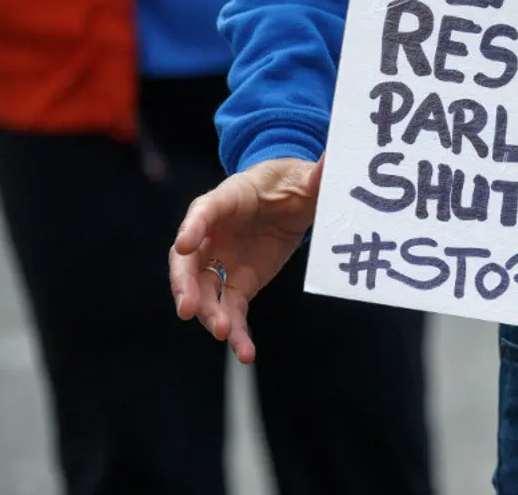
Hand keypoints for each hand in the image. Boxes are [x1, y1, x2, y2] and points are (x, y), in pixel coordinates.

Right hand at [169, 157, 322, 362]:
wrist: (289, 199)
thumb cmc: (290, 183)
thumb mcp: (306, 177)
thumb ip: (317, 175)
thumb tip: (332, 163)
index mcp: (226, 199)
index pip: (203, 211)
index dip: (193, 226)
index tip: (185, 242)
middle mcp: (213, 233)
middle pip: (188, 261)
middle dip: (185, 285)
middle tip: (188, 308)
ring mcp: (221, 262)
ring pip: (204, 291)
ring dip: (209, 314)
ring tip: (223, 334)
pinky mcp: (238, 284)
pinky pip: (231, 310)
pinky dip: (237, 332)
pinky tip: (245, 353)